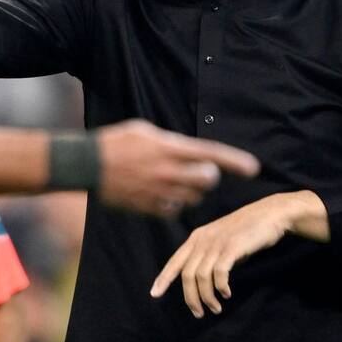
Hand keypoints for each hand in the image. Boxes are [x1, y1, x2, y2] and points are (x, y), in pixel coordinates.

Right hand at [95, 120, 258, 217]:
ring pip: (193, 197)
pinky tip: (160, 194)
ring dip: (191, 190)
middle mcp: (169, 171)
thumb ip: (169, 142)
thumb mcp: (144, 131)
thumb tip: (183, 150)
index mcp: (169, 148)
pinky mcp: (149, 207)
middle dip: (208, 175)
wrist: (87, 166)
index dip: (235, 161)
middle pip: (208, 180)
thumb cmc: (114, 142)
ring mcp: (160, 192)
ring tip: (173, 180)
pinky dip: (173, 204)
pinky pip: (174, 210)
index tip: (253, 168)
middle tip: (197, 171)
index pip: (211, 154)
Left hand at [149, 191, 328, 316]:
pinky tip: (227, 293)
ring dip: (207, 297)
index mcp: (197, 237)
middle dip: (190, 298)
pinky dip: (220, 286)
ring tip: (216, 308)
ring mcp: (217, 242)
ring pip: (201, 277)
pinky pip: (219, 272)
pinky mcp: (232, 247)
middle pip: (186, 275)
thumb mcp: (221, 243)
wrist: (270, 214)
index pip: (175, 261)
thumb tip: (201, 283)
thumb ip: (209, 257)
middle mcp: (202, 239)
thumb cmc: (246, 232)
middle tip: (199, 314)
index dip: (164, 278)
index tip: (154, 294)